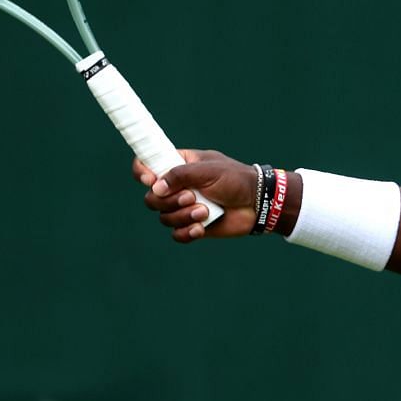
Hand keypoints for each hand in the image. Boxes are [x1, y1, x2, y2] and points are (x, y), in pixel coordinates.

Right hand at [134, 149, 258, 241]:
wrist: (258, 203)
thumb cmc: (236, 179)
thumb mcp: (208, 170)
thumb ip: (180, 175)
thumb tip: (155, 188)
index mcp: (178, 165)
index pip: (147, 165)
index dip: (142, 173)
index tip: (150, 180)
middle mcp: (177, 186)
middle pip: (151, 198)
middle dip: (169, 201)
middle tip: (191, 197)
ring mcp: (184, 207)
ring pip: (164, 217)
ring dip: (183, 216)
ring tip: (205, 211)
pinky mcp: (193, 225)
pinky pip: (177, 235)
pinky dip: (187, 233)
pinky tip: (202, 228)